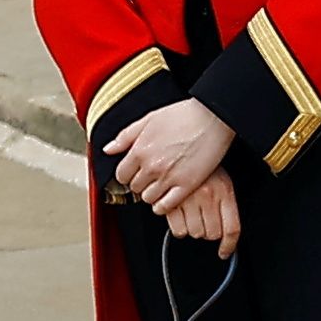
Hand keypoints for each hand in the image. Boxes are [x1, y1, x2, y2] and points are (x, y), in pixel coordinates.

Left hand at [103, 100, 233, 213]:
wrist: (212, 117)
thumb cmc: (183, 115)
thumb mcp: (148, 119)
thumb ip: (125, 136)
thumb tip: (108, 149)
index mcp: (140, 149)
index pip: (121, 175)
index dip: (127, 174)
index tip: (134, 173)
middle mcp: (151, 166)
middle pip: (134, 187)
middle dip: (140, 183)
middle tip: (149, 178)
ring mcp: (169, 177)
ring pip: (148, 198)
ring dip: (151, 194)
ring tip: (159, 186)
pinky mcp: (186, 185)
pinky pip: (166, 206)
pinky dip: (162, 206)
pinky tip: (165, 199)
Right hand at [167, 170, 240, 256]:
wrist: (183, 143)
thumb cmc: (201, 164)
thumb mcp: (221, 179)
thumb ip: (224, 204)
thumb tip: (224, 233)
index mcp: (224, 191)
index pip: (231, 229)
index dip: (229, 245)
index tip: (224, 252)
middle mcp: (208, 196)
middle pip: (212, 234)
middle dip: (208, 231)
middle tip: (203, 220)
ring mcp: (189, 199)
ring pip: (194, 233)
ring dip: (192, 228)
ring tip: (190, 214)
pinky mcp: (171, 203)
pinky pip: (177, 230)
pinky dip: (178, 227)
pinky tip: (179, 215)